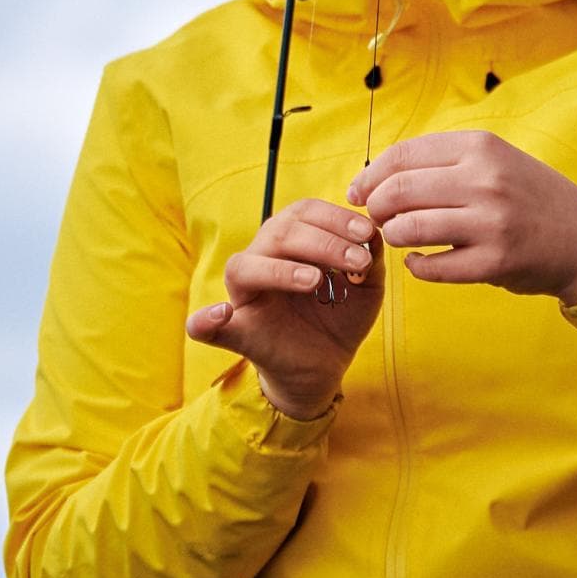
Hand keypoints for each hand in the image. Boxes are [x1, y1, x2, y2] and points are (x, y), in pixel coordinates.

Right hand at [184, 197, 380, 420]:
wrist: (326, 364)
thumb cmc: (339, 316)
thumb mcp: (366, 287)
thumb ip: (370, 259)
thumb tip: (372, 232)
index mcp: (289, 241)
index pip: (303, 212)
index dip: (334, 218)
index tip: (367, 233)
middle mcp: (261, 258)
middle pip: (278, 233)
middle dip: (322, 242)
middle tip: (358, 262)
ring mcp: (244, 295)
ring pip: (244, 267)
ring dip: (281, 270)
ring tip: (315, 281)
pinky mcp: (236, 333)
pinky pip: (204, 327)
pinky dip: (204, 319)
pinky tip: (221, 314)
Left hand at [348, 130, 576, 304]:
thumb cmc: (530, 198)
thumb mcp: (494, 160)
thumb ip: (443, 162)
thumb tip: (375, 175)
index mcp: (481, 147)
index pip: (402, 155)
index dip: (369, 176)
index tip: (357, 192)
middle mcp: (485, 180)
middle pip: (397, 191)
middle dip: (374, 208)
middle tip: (374, 219)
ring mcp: (491, 222)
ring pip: (408, 229)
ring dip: (392, 236)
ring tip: (399, 238)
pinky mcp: (495, 262)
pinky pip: (432, 268)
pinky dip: (416, 267)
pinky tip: (420, 262)